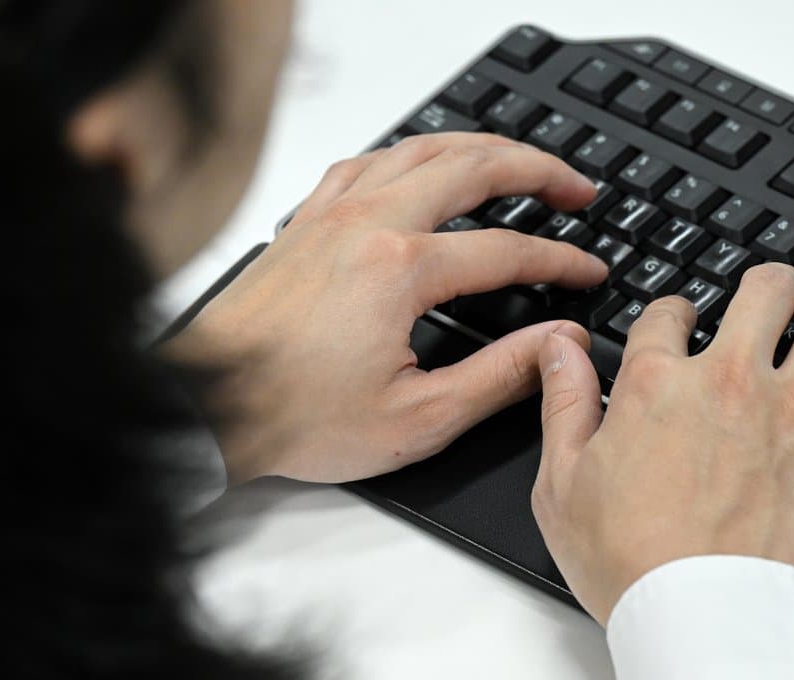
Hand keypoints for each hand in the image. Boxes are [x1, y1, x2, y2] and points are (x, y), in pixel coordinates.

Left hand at [165, 132, 608, 483]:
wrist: (207, 405)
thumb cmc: (294, 416)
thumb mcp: (416, 418)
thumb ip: (499, 376)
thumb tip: (555, 344)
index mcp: (400, 270)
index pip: (506, 250)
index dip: (559, 260)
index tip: (587, 272)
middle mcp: (367, 224)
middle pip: (473, 168)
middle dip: (538, 170)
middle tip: (576, 187)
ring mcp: (331, 215)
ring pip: (420, 148)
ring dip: (479, 147)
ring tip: (517, 160)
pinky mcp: (304, 222)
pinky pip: (366, 161)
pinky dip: (409, 152)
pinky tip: (421, 164)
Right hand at [530, 263, 793, 623]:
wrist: (700, 622)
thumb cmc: (628, 563)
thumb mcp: (560, 483)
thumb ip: (562, 403)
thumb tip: (556, 348)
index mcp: (657, 385)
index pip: (668, 312)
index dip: (673, 312)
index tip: (680, 325)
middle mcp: (730, 382)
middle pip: (766, 290)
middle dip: (768, 287)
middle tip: (769, 300)